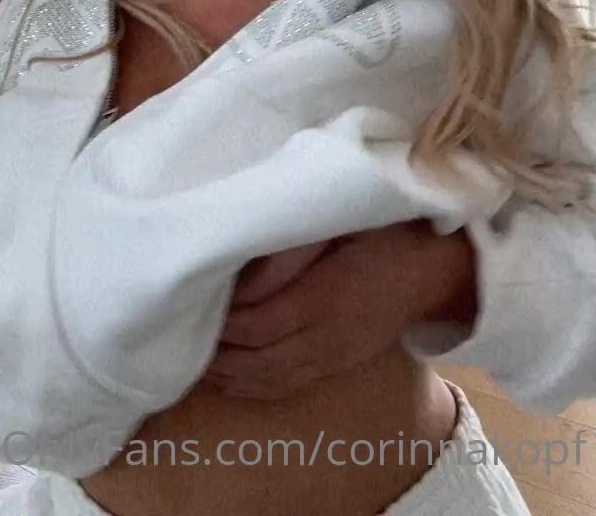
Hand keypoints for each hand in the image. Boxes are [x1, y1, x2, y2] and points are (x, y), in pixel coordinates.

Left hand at [202, 221, 458, 400]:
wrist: (433, 268)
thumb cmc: (383, 231)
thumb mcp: (336, 223)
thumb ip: (290, 246)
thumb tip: (241, 265)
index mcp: (323, 297)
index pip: (255, 323)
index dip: (219, 320)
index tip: (189, 301)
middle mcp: (326, 337)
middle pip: (255, 359)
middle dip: (214, 352)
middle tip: (177, 333)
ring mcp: (333, 356)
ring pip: (268, 380)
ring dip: (226, 374)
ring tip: (191, 359)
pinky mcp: (337, 364)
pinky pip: (287, 385)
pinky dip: (251, 386)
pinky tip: (226, 377)